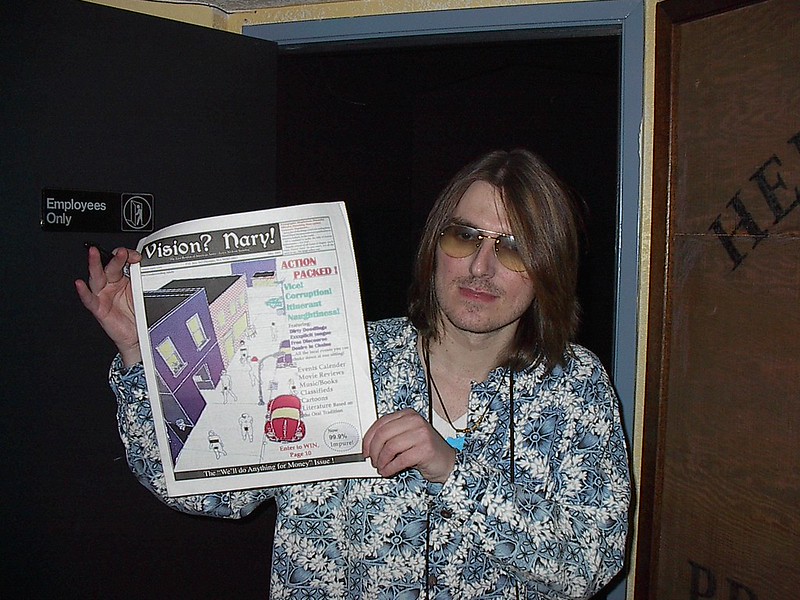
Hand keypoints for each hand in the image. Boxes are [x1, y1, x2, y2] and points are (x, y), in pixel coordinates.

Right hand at [75, 246, 141, 366]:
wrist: (137, 335)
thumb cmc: (137, 313)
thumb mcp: (141, 292)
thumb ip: (142, 279)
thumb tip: (146, 265)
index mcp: (121, 278)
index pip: (121, 261)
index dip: (127, 256)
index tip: (137, 257)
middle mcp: (110, 284)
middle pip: (109, 267)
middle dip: (115, 258)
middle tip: (120, 252)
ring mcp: (103, 295)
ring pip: (96, 277)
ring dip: (95, 265)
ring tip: (93, 254)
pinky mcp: (98, 308)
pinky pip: (89, 299)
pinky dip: (83, 292)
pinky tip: (80, 284)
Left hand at [362, 408, 455, 482]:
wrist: (447, 462)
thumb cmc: (424, 450)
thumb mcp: (406, 437)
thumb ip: (390, 436)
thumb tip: (369, 445)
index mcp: (408, 414)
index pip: (381, 423)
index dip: (369, 439)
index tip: (365, 450)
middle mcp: (415, 421)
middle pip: (383, 434)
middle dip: (374, 451)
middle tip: (373, 461)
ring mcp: (421, 434)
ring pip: (390, 447)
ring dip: (382, 461)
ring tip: (382, 467)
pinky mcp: (425, 449)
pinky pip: (400, 460)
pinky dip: (390, 468)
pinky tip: (388, 471)